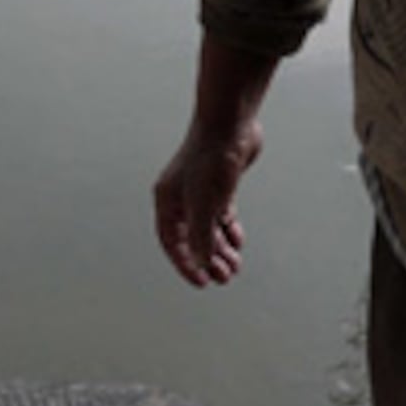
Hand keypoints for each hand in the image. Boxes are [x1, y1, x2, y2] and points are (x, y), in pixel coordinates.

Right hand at [152, 119, 263, 286]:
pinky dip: (228, 229)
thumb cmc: (212, 157)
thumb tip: (202, 264)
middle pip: (192, 238)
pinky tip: (238, 241)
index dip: (186, 264)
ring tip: (234, 265)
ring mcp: (200, 190)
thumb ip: (202, 236)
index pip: (172, 242)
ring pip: (208, 228)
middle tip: (224, 277)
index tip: (202, 282)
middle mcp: (180, 197)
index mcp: (168, 201)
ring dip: (221, 248)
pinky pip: (220, 215)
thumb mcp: (205, 203)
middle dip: (208, 259)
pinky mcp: (219, 184)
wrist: (231, 122)